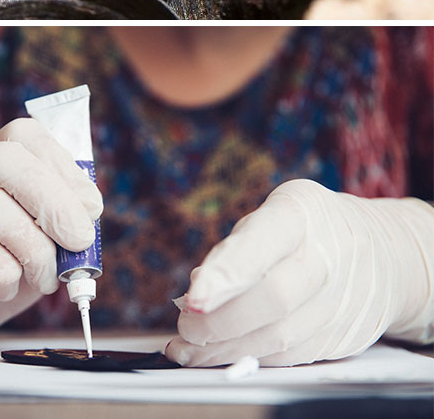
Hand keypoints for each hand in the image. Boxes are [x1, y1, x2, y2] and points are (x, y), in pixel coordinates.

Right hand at [0, 118, 102, 351]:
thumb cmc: (3, 263)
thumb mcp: (43, 236)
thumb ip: (63, 218)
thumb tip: (88, 210)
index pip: (23, 135)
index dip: (62, 166)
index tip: (92, 206)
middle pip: (4, 160)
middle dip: (52, 199)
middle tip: (80, 239)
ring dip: (34, 248)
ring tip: (45, 278)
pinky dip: (4, 272)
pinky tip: (8, 287)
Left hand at [166, 179, 433, 366]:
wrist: (385, 254)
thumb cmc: (312, 227)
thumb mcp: (276, 212)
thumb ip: (237, 246)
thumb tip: (199, 290)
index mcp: (301, 213)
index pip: (262, 243)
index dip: (226, 274)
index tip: (194, 298)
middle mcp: (328, 257)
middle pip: (273, 299)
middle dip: (220, 321)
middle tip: (186, 325)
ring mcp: (341, 301)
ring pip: (280, 337)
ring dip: (228, 349)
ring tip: (190, 348)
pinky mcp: (343, 336)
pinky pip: (291, 355)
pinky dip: (251, 358)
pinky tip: (223, 355)